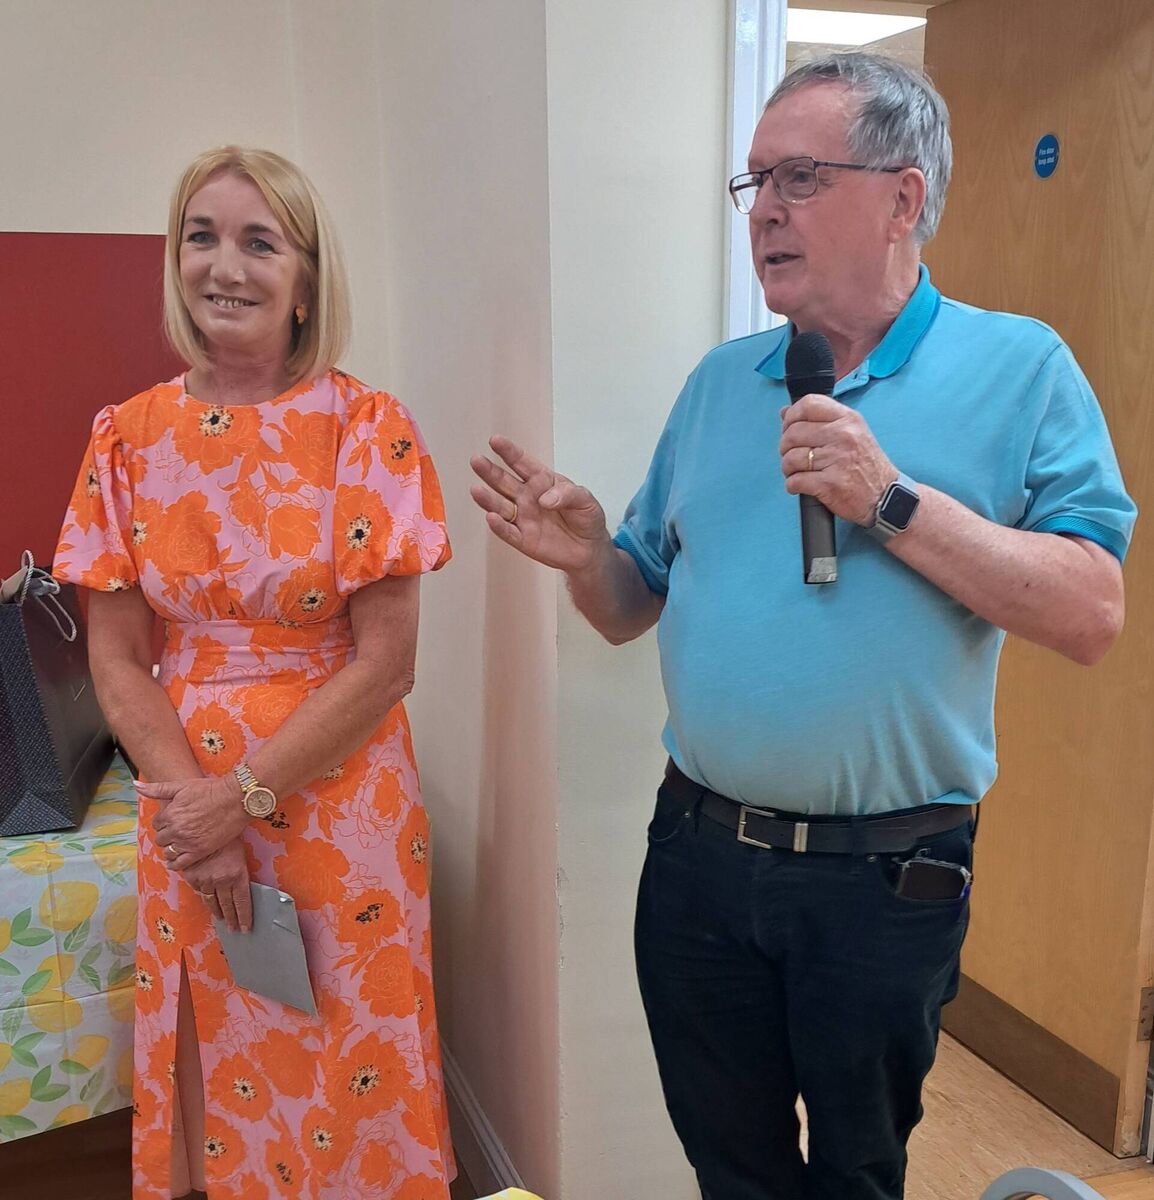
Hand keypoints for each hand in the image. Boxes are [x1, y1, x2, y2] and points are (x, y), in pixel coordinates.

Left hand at [140, 775, 247, 870]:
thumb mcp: (183, 785)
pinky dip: (175, 863)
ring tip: (181, 843)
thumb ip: (158, 789)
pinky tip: (178, 859)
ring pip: (168, 851)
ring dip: (171, 848)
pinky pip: (179, 864)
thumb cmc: (211, 790)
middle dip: (167, 834)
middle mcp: (176, 829)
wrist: (236, 799)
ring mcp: (187, 841)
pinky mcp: (199, 851)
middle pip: (161, 838)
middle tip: (179, 831)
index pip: (156, 823)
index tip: (174, 820)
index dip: (164, 821)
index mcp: (170, 813)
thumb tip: (136, 786)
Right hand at [182, 838, 251, 931]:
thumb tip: (240, 884)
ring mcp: (205, 879)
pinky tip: (207, 901)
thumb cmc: (229, 835)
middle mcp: (222, 880)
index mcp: (238, 875)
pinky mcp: (192, 876)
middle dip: (232, 919)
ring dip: (217, 912)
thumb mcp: (240, 852)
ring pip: (211, 901)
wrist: (206, 824)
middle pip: (228, 906)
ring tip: (222, 920)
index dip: (244, 917)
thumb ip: (239, 871)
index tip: (246, 928)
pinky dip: (203, 896)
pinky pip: (198, 890)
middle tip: (235, 929)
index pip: (243, 902)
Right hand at [470, 435, 611, 571]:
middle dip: (490, 471)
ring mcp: (523, 518)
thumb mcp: (586, 499)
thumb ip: (568, 494)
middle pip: (504, 482)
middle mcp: (527, 497)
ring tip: (476, 490)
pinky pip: (507, 531)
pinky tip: (491, 517)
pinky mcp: (522, 539)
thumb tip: (545, 499)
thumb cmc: (586, 518)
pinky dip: (499, 526)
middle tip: (476, 461)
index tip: (495, 441)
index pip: (522, 463)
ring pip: (500, 506)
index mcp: (541, 481)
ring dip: (488, 499)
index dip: (508, 452)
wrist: (590, 549)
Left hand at [780, 395, 897, 524]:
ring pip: (791, 458)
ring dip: (788, 469)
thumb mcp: (852, 433)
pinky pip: (795, 481)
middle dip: (785, 448)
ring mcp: (837, 460)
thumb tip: (784, 412)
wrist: (886, 497)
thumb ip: (820, 421)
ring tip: (798, 472)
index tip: (788, 428)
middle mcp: (843, 436)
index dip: (791, 416)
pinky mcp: (830, 484)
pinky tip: (801, 485)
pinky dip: (792, 485)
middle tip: (793, 457)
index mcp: (848, 419)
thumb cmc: (866, 466)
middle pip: (793, 433)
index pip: (808, 404)